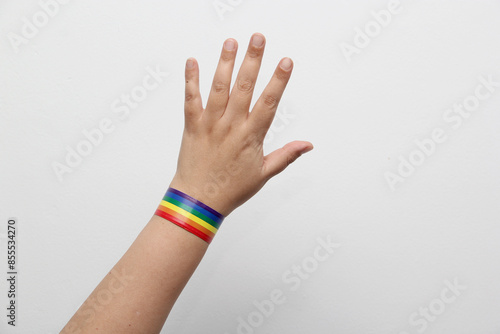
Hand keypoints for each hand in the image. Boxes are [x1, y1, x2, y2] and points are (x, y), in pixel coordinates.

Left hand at [169, 33, 312, 215]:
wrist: (198, 201)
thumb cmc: (231, 189)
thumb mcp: (264, 174)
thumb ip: (286, 156)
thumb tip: (308, 145)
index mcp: (251, 136)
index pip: (268, 103)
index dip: (278, 81)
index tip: (285, 62)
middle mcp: (231, 126)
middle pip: (243, 88)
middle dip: (252, 60)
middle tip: (257, 39)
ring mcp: (210, 124)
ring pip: (218, 89)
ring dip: (225, 63)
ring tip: (231, 42)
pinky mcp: (192, 126)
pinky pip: (191, 100)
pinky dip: (191, 80)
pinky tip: (192, 61)